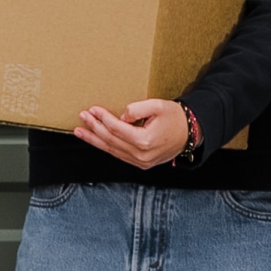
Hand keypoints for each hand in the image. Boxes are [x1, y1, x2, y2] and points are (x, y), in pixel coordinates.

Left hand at [77, 97, 195, 167]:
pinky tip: (96, 140)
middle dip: (94, 128)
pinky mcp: (141, 164)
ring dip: (94, 140)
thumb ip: (137, 109)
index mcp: (145, 141)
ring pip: (112, 150)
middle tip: (82, 117)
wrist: (190, 134)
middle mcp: (141, 155)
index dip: (103, 118)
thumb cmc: (175, 118)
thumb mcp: (158, 106)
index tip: (93, 109)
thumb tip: (121, 117)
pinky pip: (119, 155)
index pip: (116, 129)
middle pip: (111, 140)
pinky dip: (105, 147)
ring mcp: (141, 162)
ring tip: (80, 131)